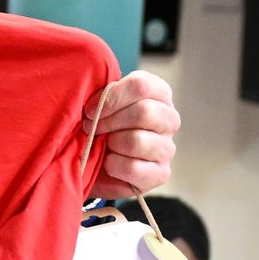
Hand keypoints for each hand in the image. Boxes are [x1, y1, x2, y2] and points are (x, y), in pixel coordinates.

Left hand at [87, 71, 178, 198]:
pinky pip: (134, 168)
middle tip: (90, 128)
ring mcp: (167, 148)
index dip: (110, 97)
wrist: (96, 163)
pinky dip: (113, 166)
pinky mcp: (161, 173)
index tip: (89, 109)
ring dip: (111, 144)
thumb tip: (97, 98)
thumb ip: (103, 93)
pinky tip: (109, 163)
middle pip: (143, 112)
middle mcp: (169, 119)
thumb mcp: (100, 104)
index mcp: (158, 94)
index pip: (141, 85)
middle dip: (108, 121)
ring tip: (102, 145)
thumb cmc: (100, 126)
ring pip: (137, 141)